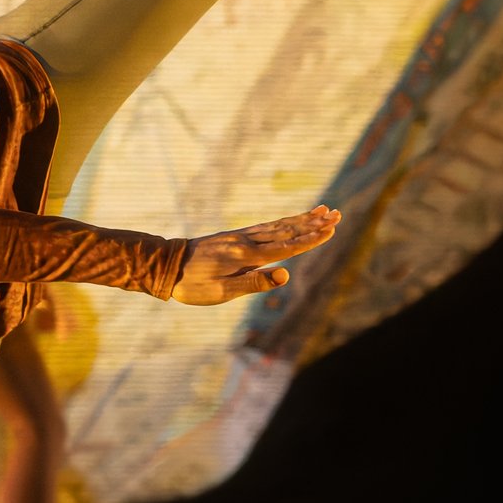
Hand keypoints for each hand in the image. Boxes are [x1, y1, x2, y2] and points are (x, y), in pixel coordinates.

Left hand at [171, 205, 340, 304]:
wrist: (165, 265)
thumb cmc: (194, 285)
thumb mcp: (223, 291)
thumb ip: (255, 283)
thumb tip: (285, 274)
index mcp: (247, 257)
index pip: (287, 247)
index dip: (311, 239)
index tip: (331, 229)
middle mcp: (246, 242)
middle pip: (287, 231)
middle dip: (313, 224)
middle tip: (337, 214)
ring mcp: (240, 237)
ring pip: (278, 226)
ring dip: (302, 219)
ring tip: (322, 211)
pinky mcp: (234, 236)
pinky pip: (265, 227)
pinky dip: (282, 222)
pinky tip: (290, 220)